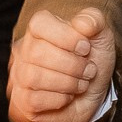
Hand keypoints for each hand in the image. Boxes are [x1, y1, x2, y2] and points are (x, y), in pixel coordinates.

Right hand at [7, 7, 115, 121]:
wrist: (93, 94)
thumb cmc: (92, 62)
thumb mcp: (101, 36)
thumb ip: (94, 20)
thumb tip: (81, 23)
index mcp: (39, 30)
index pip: (38, 24)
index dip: (66, 36)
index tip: (85, 48)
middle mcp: (24, 51)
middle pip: (36, 53)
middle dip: (72, 65)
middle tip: (88, 70)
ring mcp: (20, 77)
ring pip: (33, 78)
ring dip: (67, 83)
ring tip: (81, 84)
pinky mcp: (23, 101)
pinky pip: (34, 100)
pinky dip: (59, 99)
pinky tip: (68, 96)